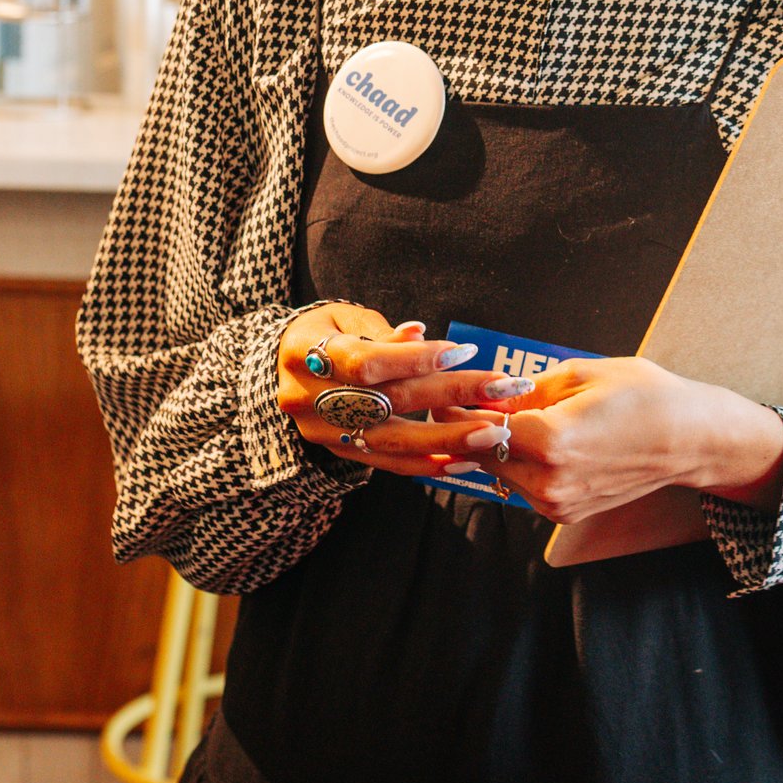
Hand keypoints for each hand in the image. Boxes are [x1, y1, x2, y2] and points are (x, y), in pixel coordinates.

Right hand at [275, 302, 537, 478]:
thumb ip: (382, 333)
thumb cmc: (323, 332)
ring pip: (389, 440)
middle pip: (387, 401)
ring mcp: (322, 431)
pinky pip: (386, 463)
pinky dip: (427, 464)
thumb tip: (419, 334)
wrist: (280, 367)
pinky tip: (466, 461)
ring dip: (447, 439)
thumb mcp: (344, 318)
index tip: (464, 352)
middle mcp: (309, 398)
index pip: (367, 362)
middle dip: (450, 395)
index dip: (416, 358)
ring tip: (493, 433)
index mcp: (306, 353)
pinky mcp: (338, 452)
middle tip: (502, 391)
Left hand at [479, 356, 782, 524]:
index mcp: (550, 440)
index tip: (441, 395)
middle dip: (469, 430)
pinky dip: (518, 465)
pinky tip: (532, 440)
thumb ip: (526, 390)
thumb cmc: (645, 396)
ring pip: (500, 474)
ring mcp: (557, 503)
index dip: (456, 409)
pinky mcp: (565, 513)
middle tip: (458, 402)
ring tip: (499, 418)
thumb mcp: (581, 374)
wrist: (689, 439)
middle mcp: (549, 480)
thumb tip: (487, 396)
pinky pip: (523, 487)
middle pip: (482, 455)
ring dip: (493, 449)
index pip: (479, 428)